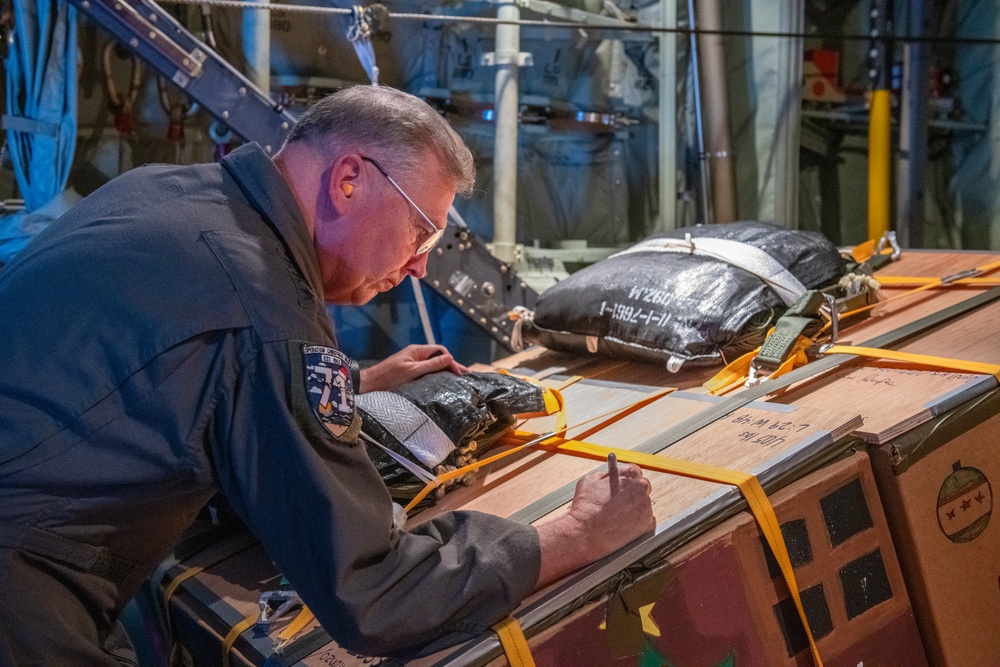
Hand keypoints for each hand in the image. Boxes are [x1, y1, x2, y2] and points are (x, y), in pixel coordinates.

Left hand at [359, 344, 465, 392]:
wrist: (370, 385)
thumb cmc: (389, 377)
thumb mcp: (413, 371)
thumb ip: (431, 365)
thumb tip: (450, 358)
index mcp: (417, 351)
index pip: (440, 351)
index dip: (451, 361)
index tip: (458, 373)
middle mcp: (416, 356)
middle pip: (437, 358)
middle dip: (451, 366)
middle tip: (464, 376)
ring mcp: (412, 364)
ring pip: (433, 366)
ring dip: (444, 372)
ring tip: (456, 381)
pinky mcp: (409, 373)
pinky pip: (426, 372)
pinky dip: (435, 377)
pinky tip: (441, 384)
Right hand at [534, 462, 653, 588]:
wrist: (587, 532)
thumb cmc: (587, 507)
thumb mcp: (590, 479)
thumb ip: (604, 474)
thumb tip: (609, 475)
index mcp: (629, 474)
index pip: (634, 470)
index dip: (625, 478)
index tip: (622, 482)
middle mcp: (641, 488)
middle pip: (641, 486)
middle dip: (631, 491)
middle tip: (619, 499)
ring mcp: (646, 506)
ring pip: (643, 503)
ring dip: (634, 506)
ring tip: (618, 513)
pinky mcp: (647, 523)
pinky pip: (645, 518)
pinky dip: (636, 519)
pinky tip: (623, 521)